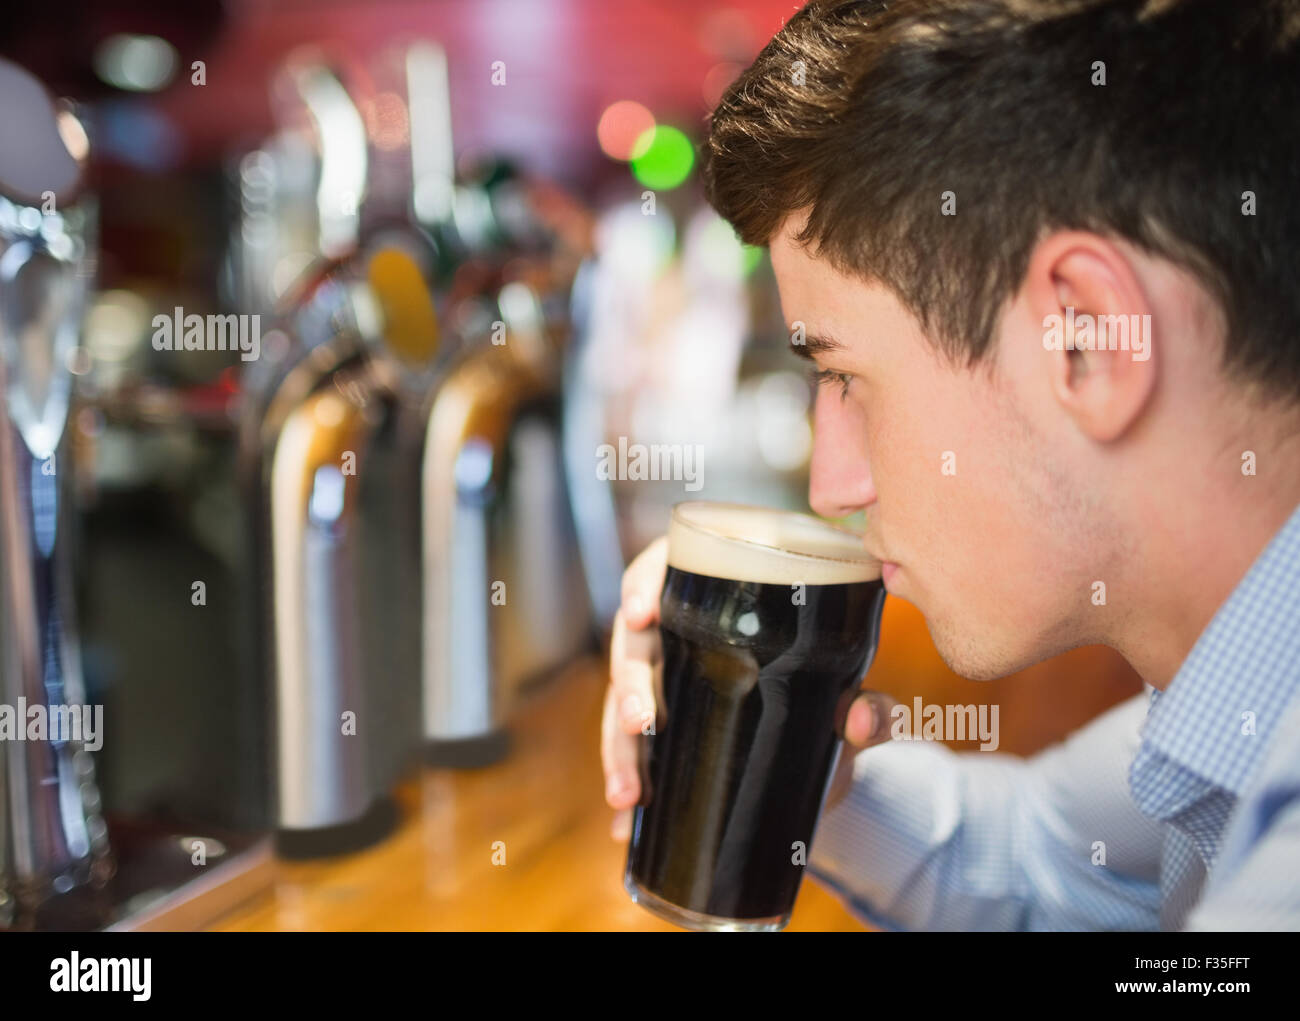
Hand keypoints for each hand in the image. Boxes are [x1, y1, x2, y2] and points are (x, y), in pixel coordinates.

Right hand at [600, 535, 895, 837]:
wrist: (826, 765)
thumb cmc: (833, 704)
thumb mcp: (853, 701)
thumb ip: (872, 708)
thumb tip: (859, 717)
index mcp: (717, 600)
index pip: (666, 568)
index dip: (642, 583)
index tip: (639, 614)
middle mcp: (680, 638)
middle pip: (634, 646)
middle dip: (629, 686)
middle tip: (641, 721)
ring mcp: (664, 688)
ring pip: (622, 707)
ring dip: (618, 750)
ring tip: (629, 793)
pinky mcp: (660, 739)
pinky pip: (630, 758)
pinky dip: (625, 789)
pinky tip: (623, 825)